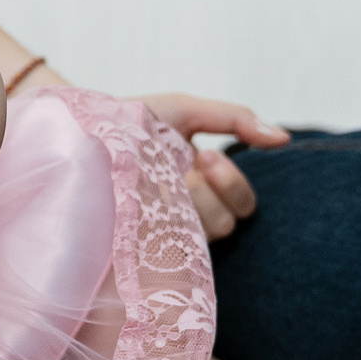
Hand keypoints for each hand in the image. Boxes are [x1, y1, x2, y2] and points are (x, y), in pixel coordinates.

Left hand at [138, 94, 290, 239]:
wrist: (77, 130)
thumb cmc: (130, 121)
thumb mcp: (183, 110)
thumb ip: (234, 119)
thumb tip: (283, 138)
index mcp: (203, 186)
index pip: (241, 205)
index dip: (230, 183)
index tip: (203, 157)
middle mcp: (187, 214)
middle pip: (227, 223)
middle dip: (211, 191)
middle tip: (186, 165)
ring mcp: (164, 232)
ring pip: (200, 235)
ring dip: (183, 204)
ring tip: (156, 179)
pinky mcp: (139, 246)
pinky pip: (167, 249)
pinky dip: (159, 225)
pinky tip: (141, 202)